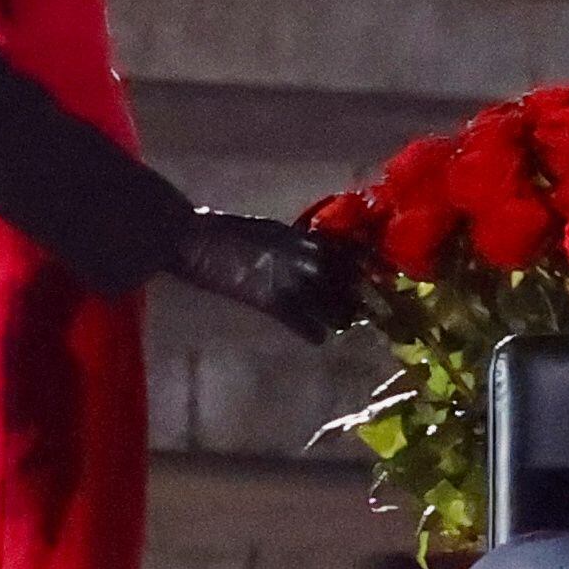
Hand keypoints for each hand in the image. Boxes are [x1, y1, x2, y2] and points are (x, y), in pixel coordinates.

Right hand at [170, 209, 362, 343]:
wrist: (196, 238)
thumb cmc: (226, 230)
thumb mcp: (270, 230)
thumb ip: (295, 242)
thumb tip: (314, 250)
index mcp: (302, 236)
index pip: (347, 252)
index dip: (362, 265)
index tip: (372, 274)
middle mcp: (304, 256)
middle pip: (346, 281)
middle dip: (354, 294)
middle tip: (361, 306)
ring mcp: (290, 280)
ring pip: (333, 306)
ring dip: (338, 316)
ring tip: (339, 323)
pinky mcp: (272, 302)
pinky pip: (304, 324)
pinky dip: (313, 332)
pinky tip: (318, 338)